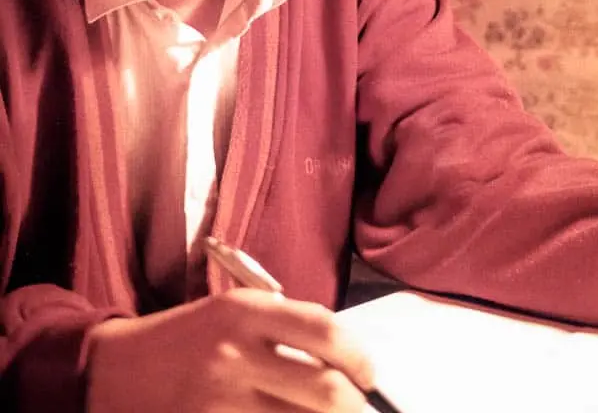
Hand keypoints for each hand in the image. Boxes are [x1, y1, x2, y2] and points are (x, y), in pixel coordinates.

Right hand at [87, 287, 373, 411]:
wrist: (114, 372)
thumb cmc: (183, 338)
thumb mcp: (229, 311)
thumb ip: (281, 327)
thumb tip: (340, 359)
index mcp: (244, 312)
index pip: (325, 331)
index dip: (358, 356)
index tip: (367, 373)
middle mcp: (236, 354)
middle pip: (325, 391)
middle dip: (353, 407)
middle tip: (357, 409)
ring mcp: (222, 402)